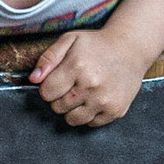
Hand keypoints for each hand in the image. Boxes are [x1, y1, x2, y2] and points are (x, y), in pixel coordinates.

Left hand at [29, 29, 148, 126]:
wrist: (131, 49)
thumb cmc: (96, 45)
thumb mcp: (70, 40)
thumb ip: (48, 58)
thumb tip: (33, 79)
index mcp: (77, 66)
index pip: (46, 93)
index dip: (48, 87)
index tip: (58, 80)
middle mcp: (91, 85)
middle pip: (58, 107)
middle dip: (60, 98)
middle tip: (72, 85)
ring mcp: (105, 100)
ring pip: (72, 120)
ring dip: (73, 109)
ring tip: (82, 94)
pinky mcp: (116, 110)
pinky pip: (91, 123)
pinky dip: (90, 114)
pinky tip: (95, 98)